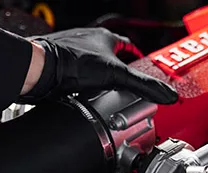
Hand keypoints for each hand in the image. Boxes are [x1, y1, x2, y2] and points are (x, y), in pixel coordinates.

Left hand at [21, 28, 177, 103]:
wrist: (40, 71)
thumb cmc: (72, 64)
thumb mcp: (116, 76)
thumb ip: (144, 86)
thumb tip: (167, 94)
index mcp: (104, 38)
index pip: (128, 46)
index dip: (137, 59)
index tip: (143, 68)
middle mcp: (88, 43)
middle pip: (110, 58)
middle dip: (120, 73)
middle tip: (128, 87)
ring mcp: (73, 54)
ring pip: (93, 68)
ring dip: (101, 81)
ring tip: (109, 96)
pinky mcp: (61, 68)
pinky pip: (77, 78)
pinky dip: (84, 88)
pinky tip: (87, 98)